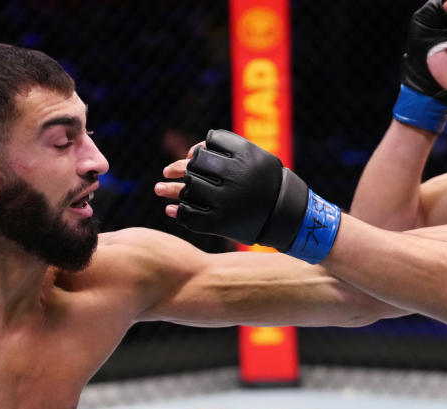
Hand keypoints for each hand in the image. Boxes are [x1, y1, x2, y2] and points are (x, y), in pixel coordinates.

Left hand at [156, 130, 341, 263]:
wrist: (288, 215)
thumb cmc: (270, 183)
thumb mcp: (257, 156)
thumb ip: (228, 149)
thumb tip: (190, 153)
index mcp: (243, 156)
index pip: (205, 147)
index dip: (196, 152)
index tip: (192, 158)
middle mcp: (232, 176)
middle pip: (193, 167)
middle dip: (179, 169)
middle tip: (168, 173)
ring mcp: (225, 200)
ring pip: (188, 190)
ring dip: (169, 189)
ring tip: (158, 189)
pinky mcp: (220, 222)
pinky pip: (190, 215)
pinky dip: (178, 212)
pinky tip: (171, 209)